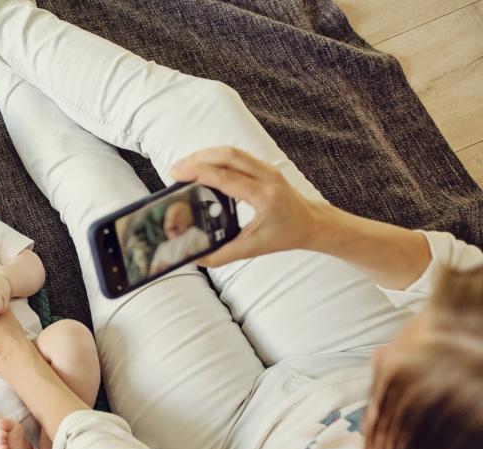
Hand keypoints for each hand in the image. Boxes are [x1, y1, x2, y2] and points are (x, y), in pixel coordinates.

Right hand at [170, 146, 326, 267]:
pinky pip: (236, 155)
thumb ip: (223, 255)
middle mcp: (267, 177)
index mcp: (264, 196)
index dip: (199, 172)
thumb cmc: (286, 234)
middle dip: (198, 159)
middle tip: (176, 170)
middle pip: (227, 155)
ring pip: (231, 152)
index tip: (178, 174)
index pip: (226, 177)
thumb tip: (197, 258)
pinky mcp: (264, 166)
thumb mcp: (254, 249)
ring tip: (184, 167)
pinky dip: (216, 157)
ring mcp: (266, 168)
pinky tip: (202, 166)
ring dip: (205, 155)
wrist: (312, 223)